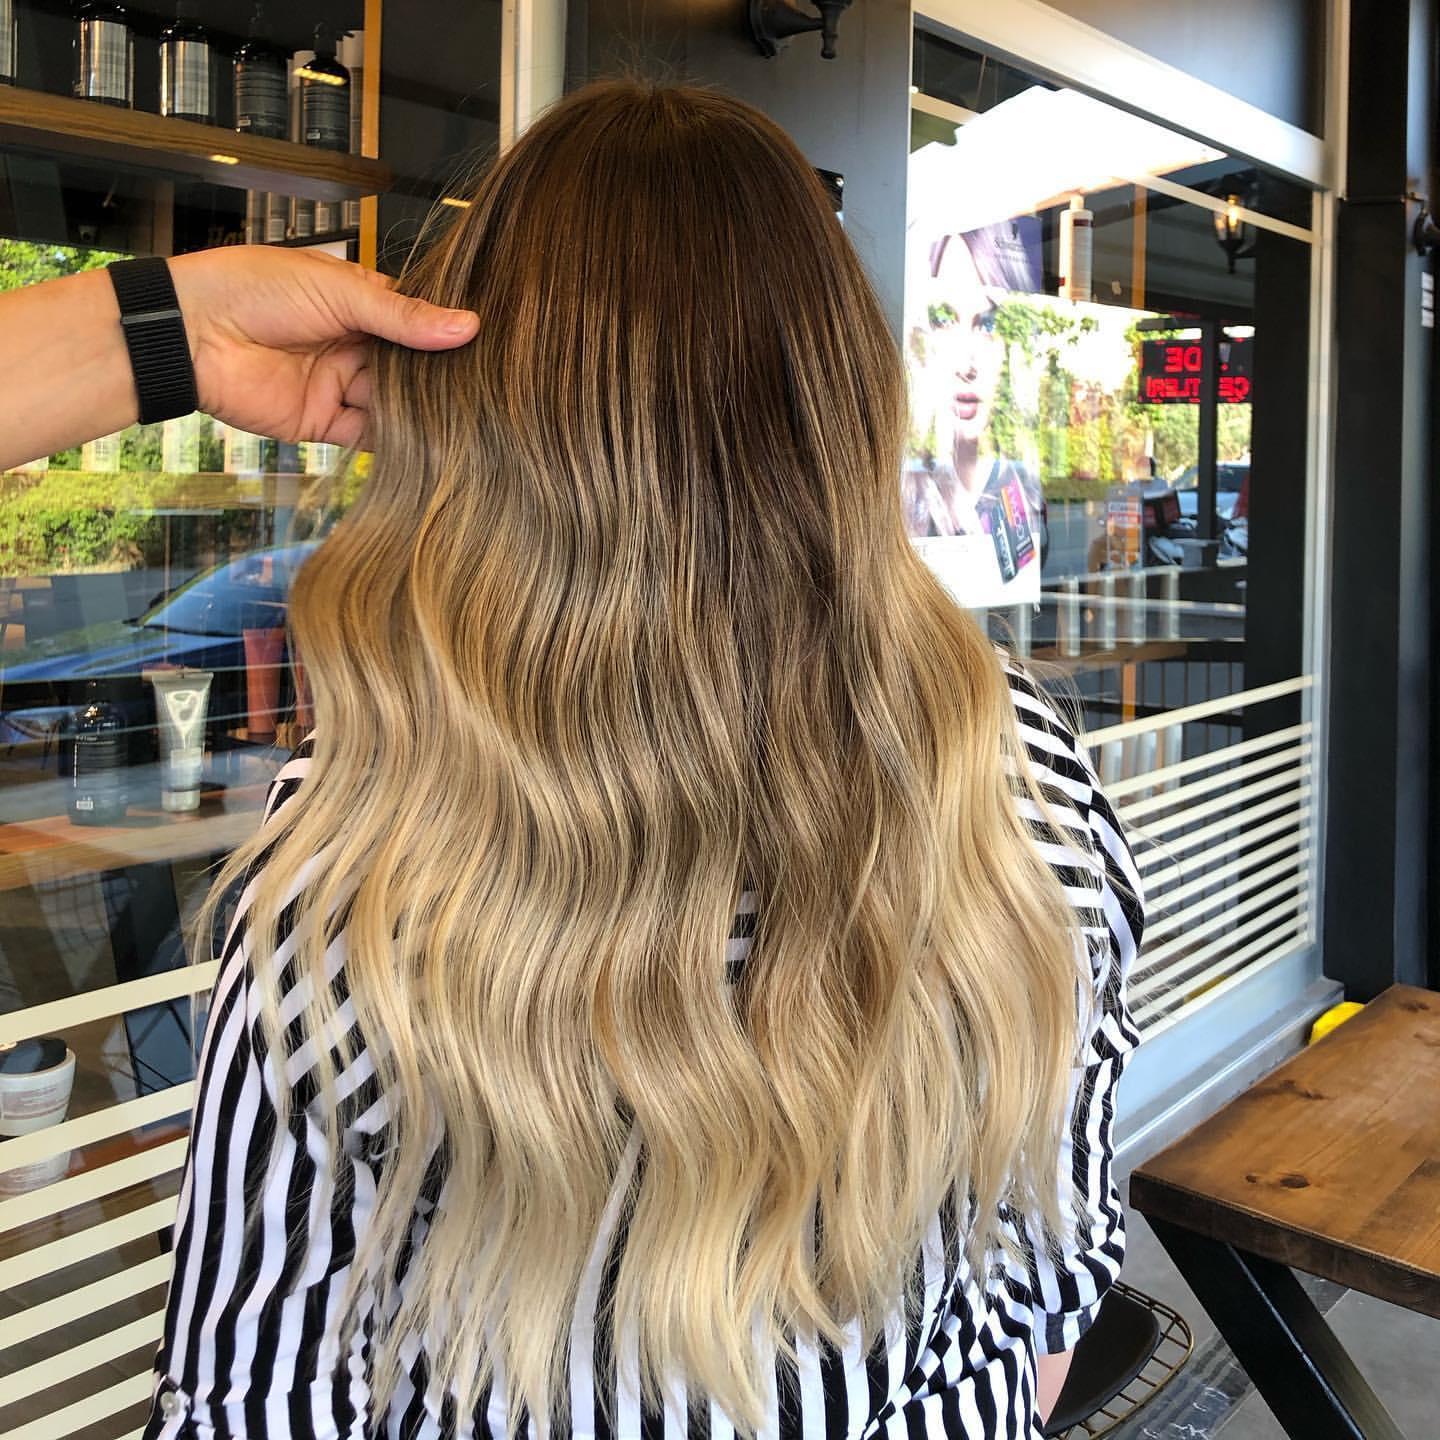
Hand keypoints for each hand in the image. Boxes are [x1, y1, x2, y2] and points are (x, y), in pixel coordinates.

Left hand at [168, 245, 478, 447]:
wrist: (191, 332)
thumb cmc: (254, 289)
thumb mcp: (338, 292)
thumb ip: (402, 316)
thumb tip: (467, 326)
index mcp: (360, 304)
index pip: (417, 322)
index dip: (447, 335)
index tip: (490, 348)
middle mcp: (355, 346)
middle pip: (411, 368)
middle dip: (440, 379)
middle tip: (488, 390)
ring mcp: (341, 386)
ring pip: (395, 404)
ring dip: (423, 412)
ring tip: (469, 419)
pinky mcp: (325, 423)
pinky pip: (369, 436)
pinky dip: (395, 440)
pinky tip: (430, 440)